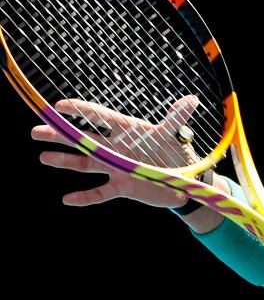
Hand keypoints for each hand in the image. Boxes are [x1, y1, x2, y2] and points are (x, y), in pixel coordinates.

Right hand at [32, 96, 201, 207]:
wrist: (184, 181)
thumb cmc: (178, 152)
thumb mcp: (175, 136)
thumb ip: (178, 118)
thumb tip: (192, 100)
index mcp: (127, 131)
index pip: (100, 117)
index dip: (80, 111)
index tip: (58, 106)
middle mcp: (117, 147)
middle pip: (84, 139)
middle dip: (61, 135)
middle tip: (36, 129)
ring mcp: (117, 167)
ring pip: (86, 163)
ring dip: (65, 161)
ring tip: (43, 157)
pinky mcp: (122, 186)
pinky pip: (100, 193)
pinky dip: (85, 197)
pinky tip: (68, 200)